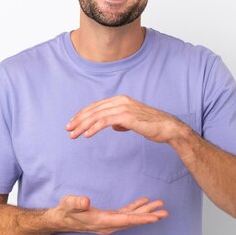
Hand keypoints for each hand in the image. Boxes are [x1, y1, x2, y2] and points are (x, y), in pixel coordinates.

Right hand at [49, 195, 167, 234]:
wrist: (61, 219)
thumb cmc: (66, 210)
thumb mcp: (69, 204)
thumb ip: (77, 202)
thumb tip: (85, 201)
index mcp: (102, 221)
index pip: (125, 220)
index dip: (140, 218)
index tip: (154, 218)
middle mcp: (108, 224)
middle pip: (132, 221)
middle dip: (149, 216)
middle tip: (164, 212)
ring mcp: (109, 222)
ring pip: (131, 218)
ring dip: (146, 212)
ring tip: (160, 207)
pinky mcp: (108, 218)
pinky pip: (126, 214)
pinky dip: (136, 208)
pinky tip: (144, 201)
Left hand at [65, 95, 184, 142]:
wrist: (168, 127)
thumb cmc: (152, 125)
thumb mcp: (134, 121)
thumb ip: (122, 121)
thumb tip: (114, 126)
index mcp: (121, 100)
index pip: (96, 106)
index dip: (83, 114)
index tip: (73, 123)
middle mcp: (120, 101)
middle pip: (94, 109)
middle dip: (78, 119)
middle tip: (68, 129)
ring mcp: (123, 108)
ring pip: (97, 115)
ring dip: (82, 125)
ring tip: (73, 134)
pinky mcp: (127, 116)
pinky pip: (105, 121)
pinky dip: (94, 128)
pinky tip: (87, 135)